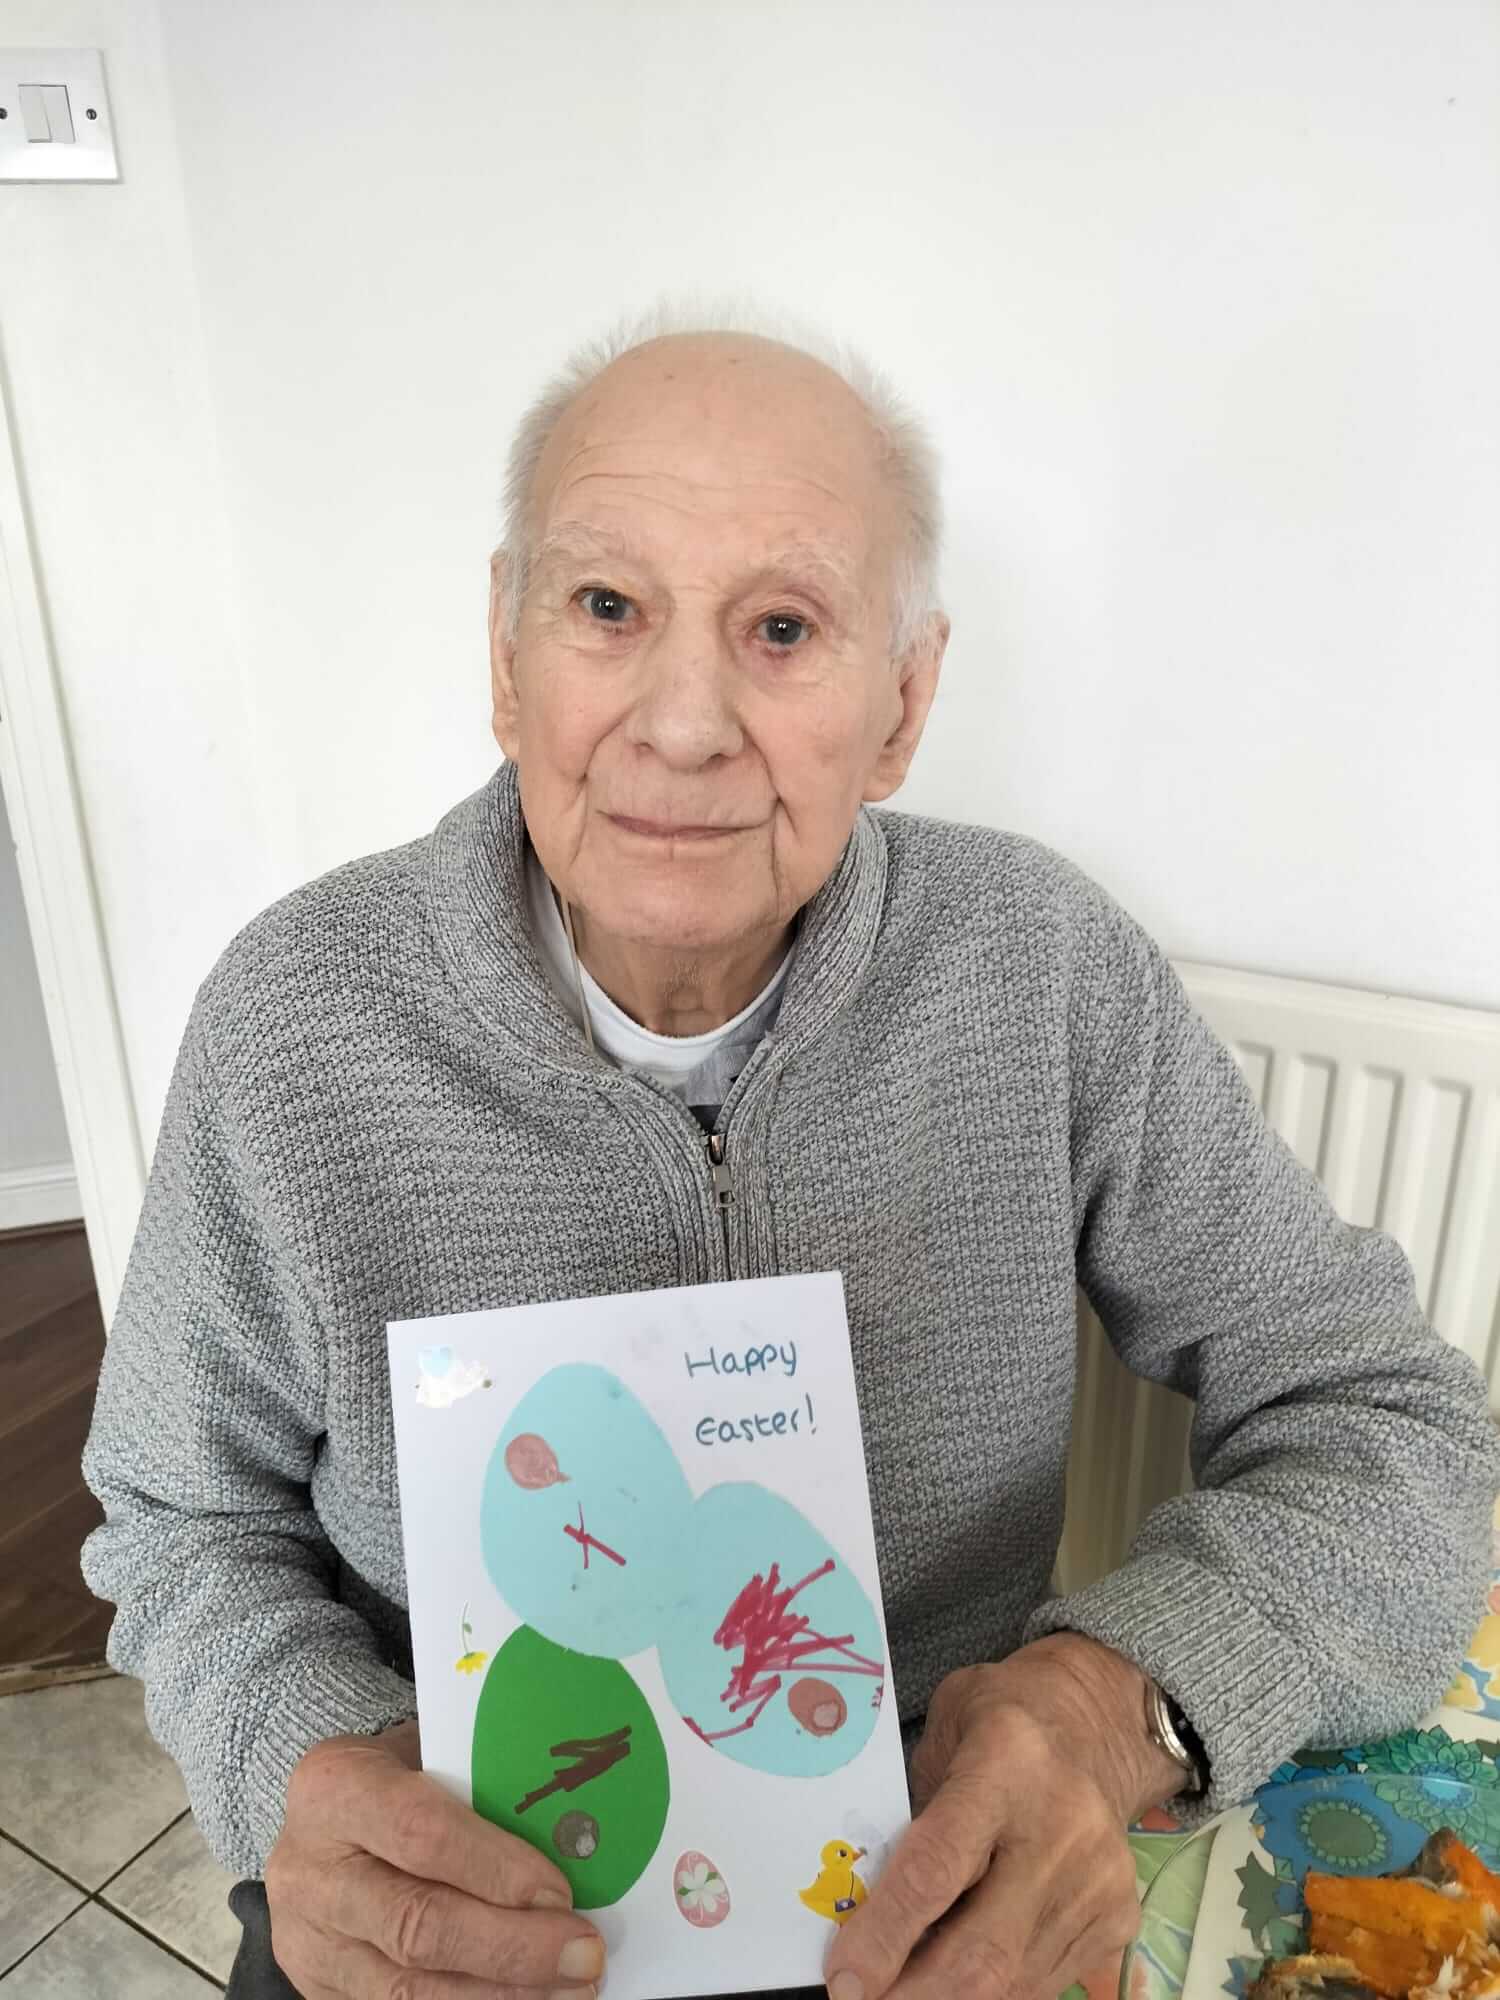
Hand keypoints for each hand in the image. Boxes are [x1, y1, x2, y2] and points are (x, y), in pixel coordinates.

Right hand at [264, 1719, 605, 1996]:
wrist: (319, 1821)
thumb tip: (576, 1837)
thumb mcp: (424, 1754)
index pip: (422, 1833)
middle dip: (511, 1947)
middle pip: (416, 1925)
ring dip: (498, 1995)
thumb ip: (480, 1790)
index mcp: (336, 1788)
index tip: (560, 1894)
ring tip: (566, 1989)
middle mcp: (311, 1870)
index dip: (496, 1869)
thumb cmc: (392, 1777)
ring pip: (407, 1989)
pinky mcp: (322, 1990)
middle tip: (583, 1955)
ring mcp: (309, 1940)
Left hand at [824, 1634, 1187, 1999]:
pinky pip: (1041, 1984)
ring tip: (904, 1986)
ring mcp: (1099, 1880)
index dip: (886, 1935)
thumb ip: (908, 1817)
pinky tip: (955, 1975)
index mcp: (1007, 1761)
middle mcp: (1064, 1826)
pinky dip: (992, 1992)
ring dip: (948, 1999)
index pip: (939, 1868)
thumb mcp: (940, 1738)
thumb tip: (863, 1913)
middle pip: (982, 1952)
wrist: (1096, 1724)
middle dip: (914, 1995)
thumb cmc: (999, 1720)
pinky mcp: (1120, 1918)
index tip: (846, 1979)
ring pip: (1014, 1984)